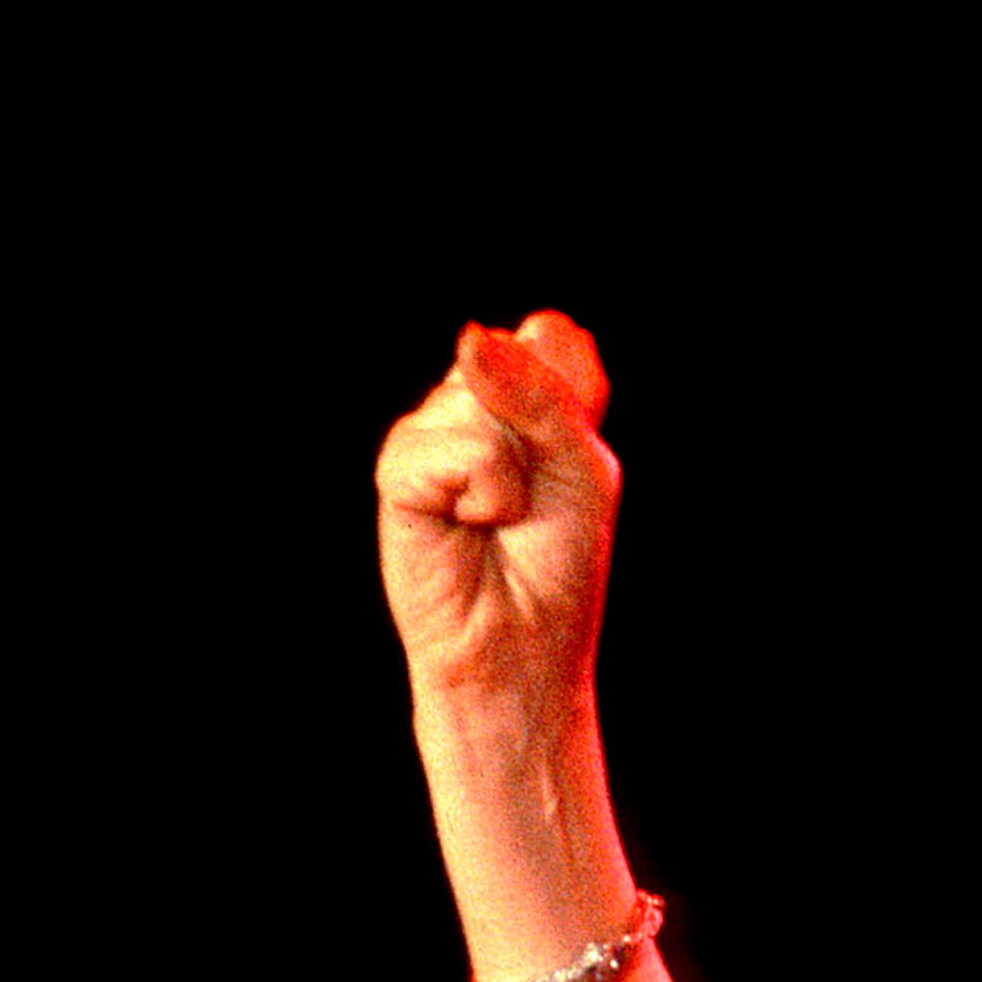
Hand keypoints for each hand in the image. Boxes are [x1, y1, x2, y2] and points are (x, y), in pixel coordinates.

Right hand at [373, 310, 619, 711]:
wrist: (521, 645)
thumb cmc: (558, 561)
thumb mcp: (580, 465)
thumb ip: (540, 392)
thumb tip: (468, 336)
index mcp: (531, 392)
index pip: (550, 336)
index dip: (568, 392)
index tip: (569, 459)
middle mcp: (477, 403)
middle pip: (513, 361)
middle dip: (540, 438)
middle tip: (532, 500)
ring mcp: (434, 430)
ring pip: (478, 402)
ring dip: (509, 472)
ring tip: (497, 517)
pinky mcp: (400, 467)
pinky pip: (449, 448)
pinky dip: (478, 494)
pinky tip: (466, 524)